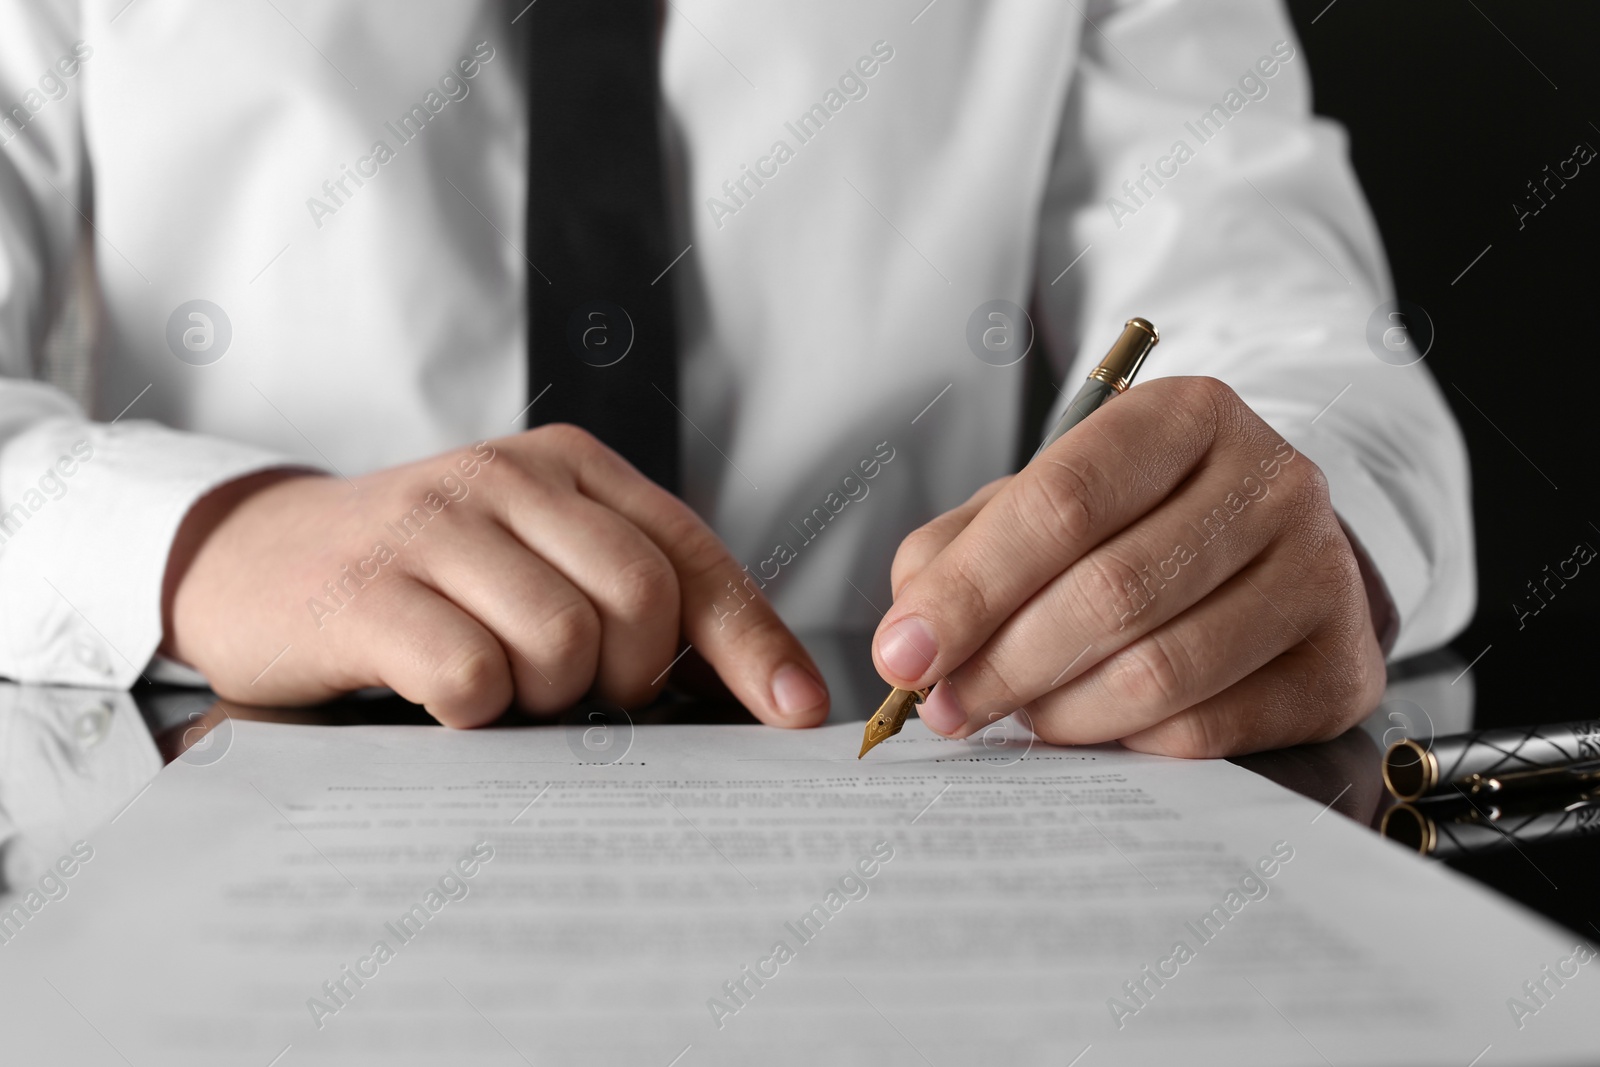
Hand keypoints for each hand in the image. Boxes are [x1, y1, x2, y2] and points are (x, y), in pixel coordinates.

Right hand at [161, 426, 829, 727]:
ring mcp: (436, 526)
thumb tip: (754, 692)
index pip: (695, 559)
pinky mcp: (368, 588)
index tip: (797, 714)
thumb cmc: (421, 576)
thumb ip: (626, 600)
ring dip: (544, 697)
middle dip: (628, 675)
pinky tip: (442, 696)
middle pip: (642, 599)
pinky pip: (472, 676)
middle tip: (574, 693)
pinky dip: (474, 711)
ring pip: (563, 641)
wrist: (257, 560)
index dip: (755, 645)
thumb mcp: (532, 557)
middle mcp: (510, 478)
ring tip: (497, 684)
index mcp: (570, 467)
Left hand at [872, 377, 1384, 756]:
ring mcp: (1319, 575)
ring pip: (1159, 672)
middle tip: (945, 708)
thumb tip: (911, 641)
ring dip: (1060, 713)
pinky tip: (1091, 729)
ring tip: (1015, 716)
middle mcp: (1270, 482)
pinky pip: (1209, 729)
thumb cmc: (1132, 523)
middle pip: (1110, 593)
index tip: (903, 655)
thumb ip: (962, 551)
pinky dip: (1126, 743)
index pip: (1064, 502)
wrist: (1269, 549)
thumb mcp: (1041, 501)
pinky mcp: (1341, 668)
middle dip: (1003, 665)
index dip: (972, 588)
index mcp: (1185, 416)